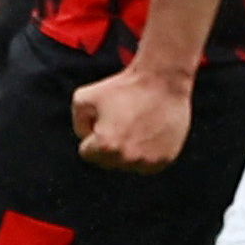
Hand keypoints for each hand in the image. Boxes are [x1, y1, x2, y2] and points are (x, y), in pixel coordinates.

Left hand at [70, 63, 191, 172]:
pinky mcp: (166, 159)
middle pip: (108, 161)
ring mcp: (148, 160)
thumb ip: (78, 123)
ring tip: (141, 124)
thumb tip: (86, 138)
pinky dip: (150, 151)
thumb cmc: (124, 86)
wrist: (164, 79)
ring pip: (129, 164)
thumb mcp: (84, 97)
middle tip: (126, 120)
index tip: (108, 117)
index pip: (87, 153)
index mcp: (104, 146)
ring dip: (131, 150)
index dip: (94, 133)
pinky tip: (153, 131)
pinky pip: (149, 163)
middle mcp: (127, 158)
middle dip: (112, 144)